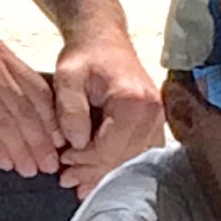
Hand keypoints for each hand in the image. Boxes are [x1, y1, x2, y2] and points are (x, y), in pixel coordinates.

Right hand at [0, 21, 65, 176]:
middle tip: (52, 163)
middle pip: (27, 109)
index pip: (38, 90)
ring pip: (7, 122)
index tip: (60, 141)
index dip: (52, 119)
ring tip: (30, 169)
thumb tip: (20, 106)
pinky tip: (4, 162)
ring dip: (21, 150)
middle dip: (42, 141)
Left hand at [53, 27, 162, 194]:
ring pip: (133, 160)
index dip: (85, 161)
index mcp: (132, 101)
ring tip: (80, 182)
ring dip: (106, 173)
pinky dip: (118, 164)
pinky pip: (140, 152)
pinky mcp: (154, 122)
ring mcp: (157, 118)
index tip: (63, 162)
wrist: (102, 38)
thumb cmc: (84, 55)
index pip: (110, 147)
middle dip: (94, 173)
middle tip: (68, 181)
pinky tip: (99, 172)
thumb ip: (70, 109)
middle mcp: (152, 112)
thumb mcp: (67, 76)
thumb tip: (76, 143)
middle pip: (124, 158)